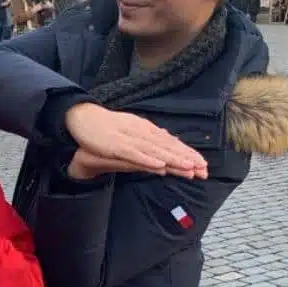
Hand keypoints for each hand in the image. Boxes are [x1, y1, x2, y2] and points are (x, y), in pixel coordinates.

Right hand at [65, 103, 207, 178]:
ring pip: (156, 151)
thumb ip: (149, 143)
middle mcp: (142, 133)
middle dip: (187, 158)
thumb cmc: (106, 128)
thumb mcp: (131, 135)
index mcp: (146, 131)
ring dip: (173, 159)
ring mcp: (130, 139)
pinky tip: (160, 165)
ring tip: (189, 168)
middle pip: (168, 147)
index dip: (187, 154)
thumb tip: (167, 147)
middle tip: (204, 169)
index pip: (171, 144)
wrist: (83, 117)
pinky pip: (135, 154)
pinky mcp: (117, 145)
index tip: (203, 165)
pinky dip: (148, 160)